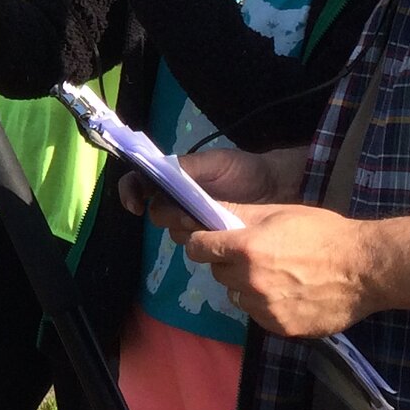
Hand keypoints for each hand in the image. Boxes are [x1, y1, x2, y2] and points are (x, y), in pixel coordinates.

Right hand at [119, 145, 305, 229]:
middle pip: (157, 214)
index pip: (139, 184)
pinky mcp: (212, 239)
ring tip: (210, 224)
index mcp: (174, 179)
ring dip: (187, 230)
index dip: (129, 193)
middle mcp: (179, 201)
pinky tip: (217, 238)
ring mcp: (195, 222)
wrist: (279, 187)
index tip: (136, 205)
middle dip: (170, 216)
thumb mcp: (215, 162)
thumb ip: (186, 167)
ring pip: (175, 232)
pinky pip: (196, 247)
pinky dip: (203, 244)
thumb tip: (160, 171)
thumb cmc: (246, 170)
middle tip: (190, 215)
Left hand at [181, 202, 377, 336]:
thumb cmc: (324, 233)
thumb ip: (239, 214)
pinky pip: (257, 314)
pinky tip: (289, 294)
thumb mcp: (280, 213)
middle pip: (217, 271)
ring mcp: (264, 307)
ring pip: (236, 295)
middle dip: (229, 263)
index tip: (209, 241)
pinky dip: (265, 305)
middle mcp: (250, 280)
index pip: (198, 247)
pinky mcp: (280, 327)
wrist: (366, 269)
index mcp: (247, 248)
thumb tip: (207, 210)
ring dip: (246, 286)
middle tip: (254, 256)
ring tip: (276, 276)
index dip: (201, 242)